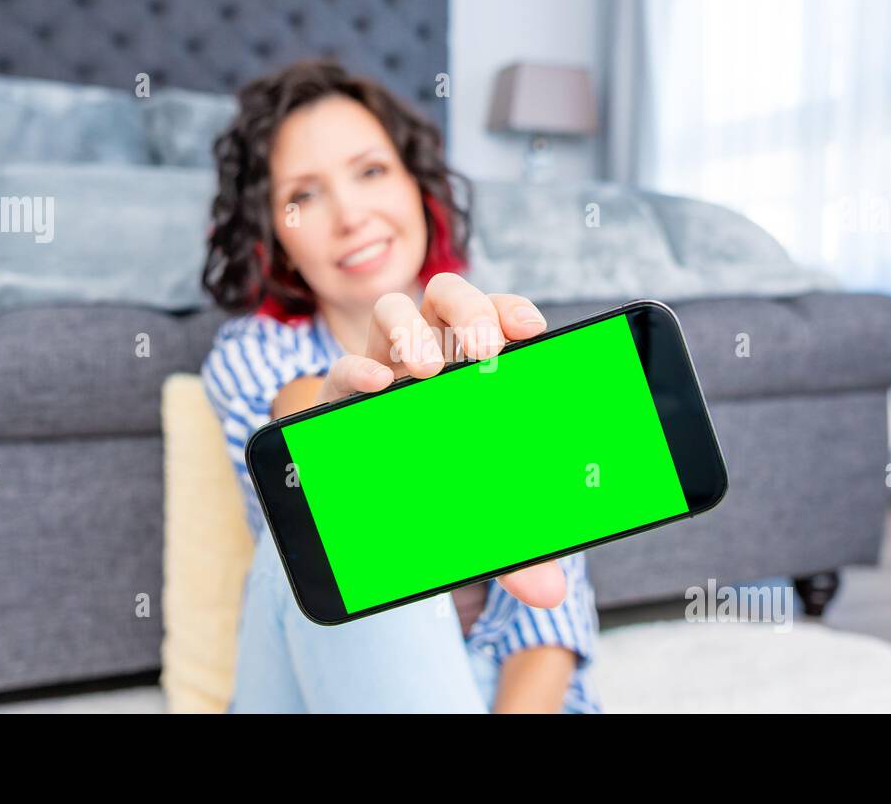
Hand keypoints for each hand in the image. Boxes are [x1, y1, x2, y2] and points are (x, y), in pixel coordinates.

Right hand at [314, 273, 565, 608]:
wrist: (369, 511)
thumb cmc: (436, 495)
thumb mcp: (480, 521)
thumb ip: (516, 552)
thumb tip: (552, 594)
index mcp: (470, 368)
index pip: (494, 316)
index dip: (510, 310)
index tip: (532, 330)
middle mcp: (428, 354)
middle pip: (446, 298)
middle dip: (469, 311)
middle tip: (485, 352)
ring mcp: (381, 367)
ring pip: (393, 310)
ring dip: (413, 331)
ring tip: (431, 370)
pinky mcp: (339, 396)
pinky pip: (344, 367)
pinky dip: (359, 370)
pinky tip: (378, 386)